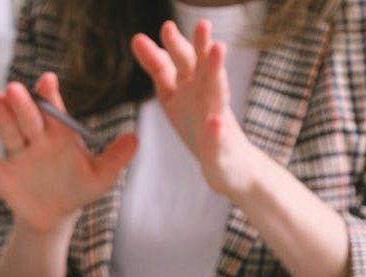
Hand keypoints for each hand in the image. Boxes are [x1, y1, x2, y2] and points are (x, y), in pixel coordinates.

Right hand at [0, 73, 137, 236]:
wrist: (55, 216)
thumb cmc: (78, 190)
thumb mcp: (101, 177)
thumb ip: (116, 158)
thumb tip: (135, 139)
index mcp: (60, 135)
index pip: (54, 112)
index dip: (50, 97)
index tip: (47, 81)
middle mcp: (36, 139)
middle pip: (29, 119)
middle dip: (23, 105)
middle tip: (17, 90)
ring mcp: (18, 155)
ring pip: (9, 132)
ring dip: (1, 117)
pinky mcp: (2, 173)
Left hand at [132, 20, 264, 199]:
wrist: (228, 163)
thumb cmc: (198, 123)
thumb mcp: (173, 93)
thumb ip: (159, 67)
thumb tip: (137, 38)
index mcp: (191, 85)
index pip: (179, 62)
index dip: (172, 46)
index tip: (164, 28)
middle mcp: (206, 95)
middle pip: (202, 68)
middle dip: (201, 47)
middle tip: (202, 24)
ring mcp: (216, 119)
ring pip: (218, 92)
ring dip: (217, 72)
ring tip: (218, 50)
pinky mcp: (221, 145)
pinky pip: (218, 138)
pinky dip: (216, 131)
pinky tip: (214, 123)